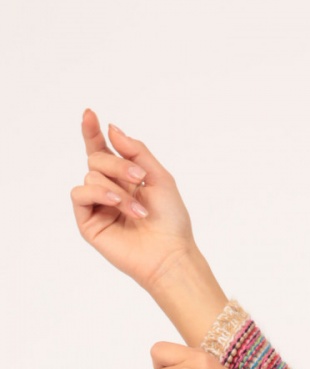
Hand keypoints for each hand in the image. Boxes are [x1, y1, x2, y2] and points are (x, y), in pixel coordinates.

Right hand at [71, 110, 198, 294]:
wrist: (170, 254)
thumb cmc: (171, 221)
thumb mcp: (159, 177)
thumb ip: (136, 151)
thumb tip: (111, 129)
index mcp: (125, 180)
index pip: (103, 151)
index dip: (93, 132)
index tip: (90, 114)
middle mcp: (109, 191)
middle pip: (97, 159)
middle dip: (118, 164)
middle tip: (140, 178)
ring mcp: (97, 207)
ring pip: (90, 176)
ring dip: (116, 188)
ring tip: (137, 209)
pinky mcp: (88, 223)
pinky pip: (80, 195)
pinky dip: (98, 194)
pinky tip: (116, 203)